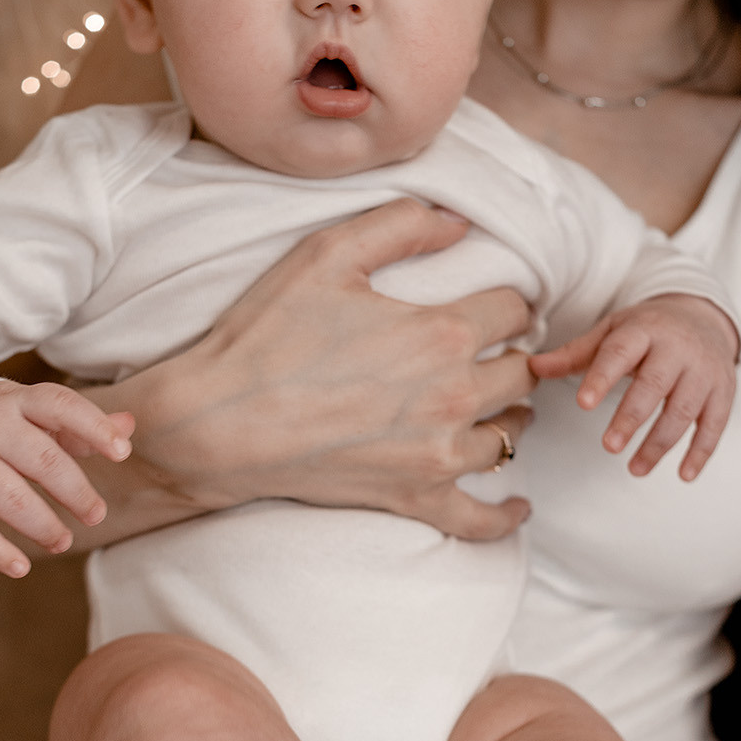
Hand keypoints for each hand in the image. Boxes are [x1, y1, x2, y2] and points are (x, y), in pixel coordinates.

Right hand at [0, 381, 134, 576]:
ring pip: (9, 497)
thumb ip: (78, 424)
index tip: (122, 453)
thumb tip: (129, 427)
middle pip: (41, 459)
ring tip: (63, 542)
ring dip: (42, 526)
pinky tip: (21, 567)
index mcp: (17, 400)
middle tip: (96, 515)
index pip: (60, 405)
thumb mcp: (31, 412)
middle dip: (74, 492)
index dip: (93, 427)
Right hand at [113, 199, 537, 542]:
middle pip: (521, 371)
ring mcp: (439, 454)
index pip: (514, 309)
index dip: (507, 301)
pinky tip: (516, 507)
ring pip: (511, 433)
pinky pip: (481, 520)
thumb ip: (400, 224)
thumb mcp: (327, 254)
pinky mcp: (417, 498)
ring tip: (499, 405)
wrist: (220, 425)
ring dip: (510, 415)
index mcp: (442, 332)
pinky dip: (505, 516)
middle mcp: (455, 395)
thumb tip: (460, 221)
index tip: (495, 303)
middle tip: (495, 350)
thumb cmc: (267, 337)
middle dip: (512, 354)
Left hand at [530, 294, 737, 479]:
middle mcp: (678, 348)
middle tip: (608, 446)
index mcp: (644, 330)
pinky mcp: (723, 390)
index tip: (583, 403)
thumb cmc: (647, 330)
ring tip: (635, 469)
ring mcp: (704, 370)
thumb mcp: (611, 332)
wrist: (703, 315)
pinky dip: (701, 451)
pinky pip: (715, 423)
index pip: (620, 352)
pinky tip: (683, 474)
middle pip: (655, 385)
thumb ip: (575, 354)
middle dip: (631, 417)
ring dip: (660, 442)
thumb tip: (531, 367)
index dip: (602, 377)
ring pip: (684, 409)